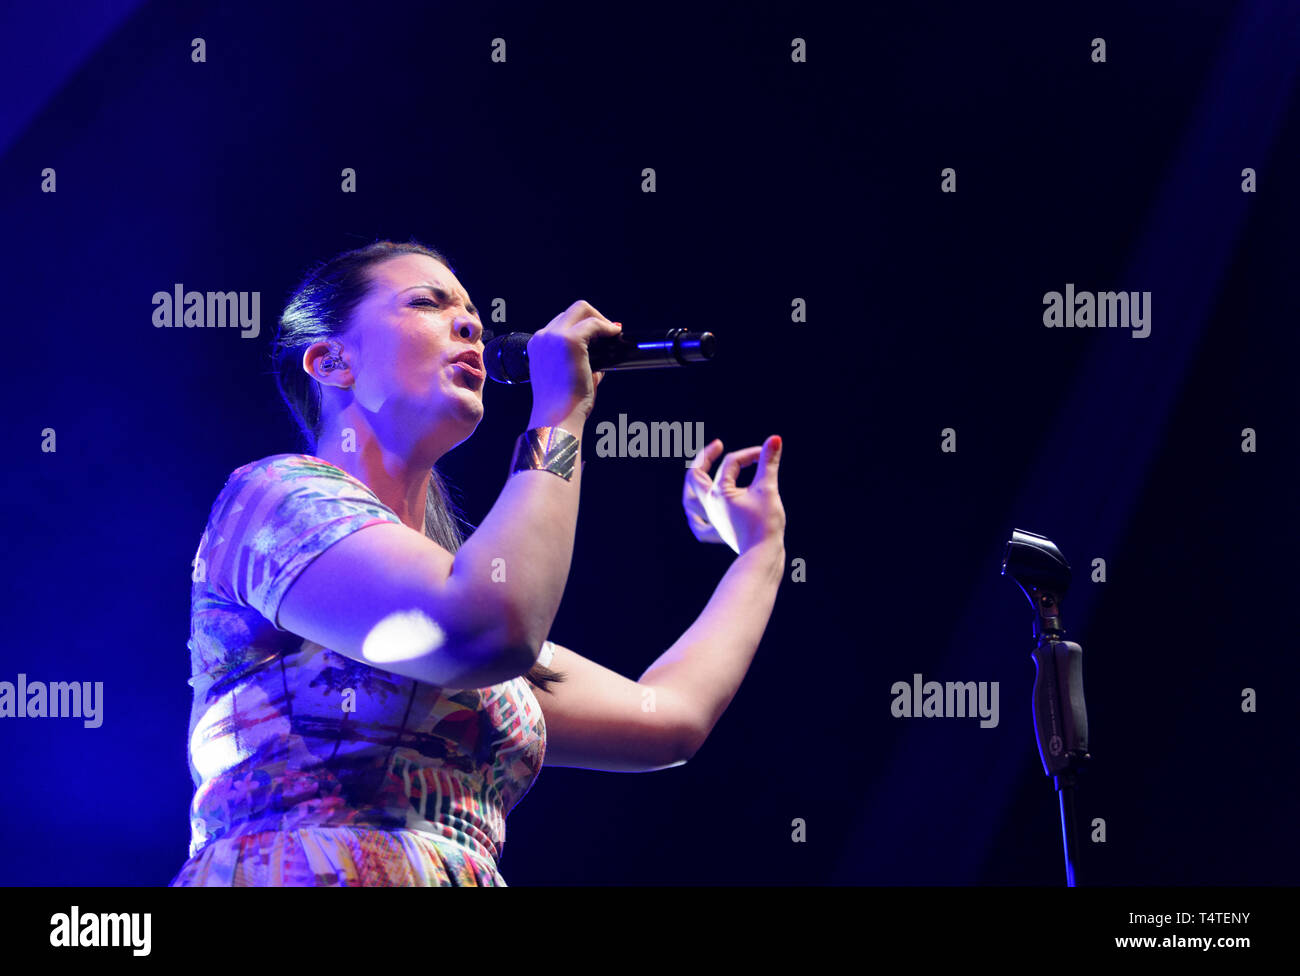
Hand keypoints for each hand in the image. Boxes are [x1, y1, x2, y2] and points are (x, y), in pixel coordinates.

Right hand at [526, 301, 621, 427]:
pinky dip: (606, 327)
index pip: (562, 323)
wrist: (558, 418)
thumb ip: (581, 362)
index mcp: (538, 346)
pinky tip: (615, 334)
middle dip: (594, 317)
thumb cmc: (563, 405)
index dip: (583, 325)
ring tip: (613, 333)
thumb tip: (603, 356)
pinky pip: (593, 324)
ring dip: (600, 319)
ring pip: (582, 309)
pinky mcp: (570, 341)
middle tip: (610, 331)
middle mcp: (542, 338)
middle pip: (572, 311)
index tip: (601, 335)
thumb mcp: (568, 377)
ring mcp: (554, 337)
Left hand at [683, 436, 784, 555]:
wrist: (764, 556)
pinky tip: (697, 515)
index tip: (766, 454)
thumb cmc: (765, 523)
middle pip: (695, 477)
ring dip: (692, 485)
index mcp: (718, 492)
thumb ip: (769, 462)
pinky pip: (701, 527)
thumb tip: (775, 439)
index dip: (750, 454)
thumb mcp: (768, 489)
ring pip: (690, 501)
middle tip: (717, 446)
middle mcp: (710, 505)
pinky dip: (696, 518)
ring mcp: (713, 520)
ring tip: (698, 474)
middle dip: (704, 458)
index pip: (731, 463)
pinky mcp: (720, 532)